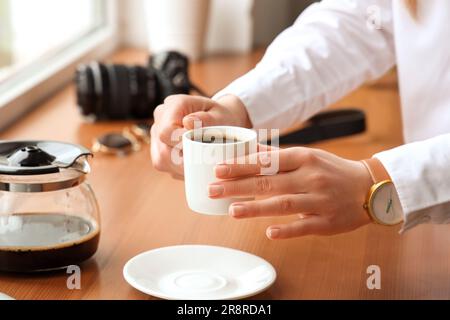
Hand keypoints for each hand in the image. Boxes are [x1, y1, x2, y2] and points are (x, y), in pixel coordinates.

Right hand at [151, 94, 250, 178]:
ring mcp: (156, 132)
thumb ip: (207, 120)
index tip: (202, 149)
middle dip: (185, 160)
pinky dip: (179, 169)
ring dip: (181, 167)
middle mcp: (160, 116)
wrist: (219, 121)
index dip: (182, 145)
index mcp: (174, 104)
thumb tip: (188, 122)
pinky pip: (163, 164)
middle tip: (206, 161)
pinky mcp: (157, 147)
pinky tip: (193, 164)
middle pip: (163, 149)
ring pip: (161, 160)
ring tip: (201, 163)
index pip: (167, 131)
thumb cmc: (221, 118)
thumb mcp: (221, 116)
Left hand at [208, 147, 373, 238]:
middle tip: (213, 189)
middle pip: (268, 182)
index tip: (218, 170)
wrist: (370, 187)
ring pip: (283, 204)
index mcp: (304, 158)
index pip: (267, 161)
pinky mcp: (327, 221)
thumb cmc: (332, 170)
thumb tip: (249, 152)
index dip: (241, 166)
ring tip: (231, 210)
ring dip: (255, 207)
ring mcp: (319, 200)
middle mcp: (311, 177)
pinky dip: (287, 230)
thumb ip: (279, 157)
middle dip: (237, 186)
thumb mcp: (308, 157)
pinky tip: (269, 233)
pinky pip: (304, 226)